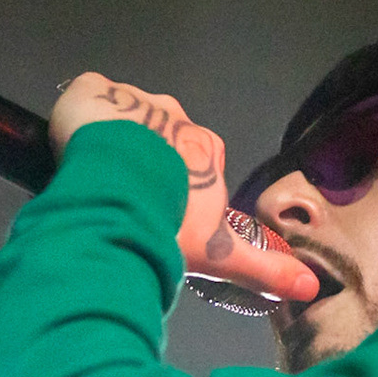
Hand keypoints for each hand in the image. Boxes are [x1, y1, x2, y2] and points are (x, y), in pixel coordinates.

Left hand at [50, 73, 318, 302]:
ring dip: (107, 144)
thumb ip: (265, 268)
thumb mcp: (218, 253)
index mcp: (205, 148)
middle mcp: (173, 114)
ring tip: (89, 179)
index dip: (176, 186)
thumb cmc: (169, 222)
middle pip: (156, 138)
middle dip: (141, 163)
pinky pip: (85, 98)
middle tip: (120, 198)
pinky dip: (75, 119)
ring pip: (119, 120)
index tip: (159, 210)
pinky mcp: (91, 88)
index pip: (195, 164)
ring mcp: (131, 98)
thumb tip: (311, 287)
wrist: (116, 194)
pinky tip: (66, 149)